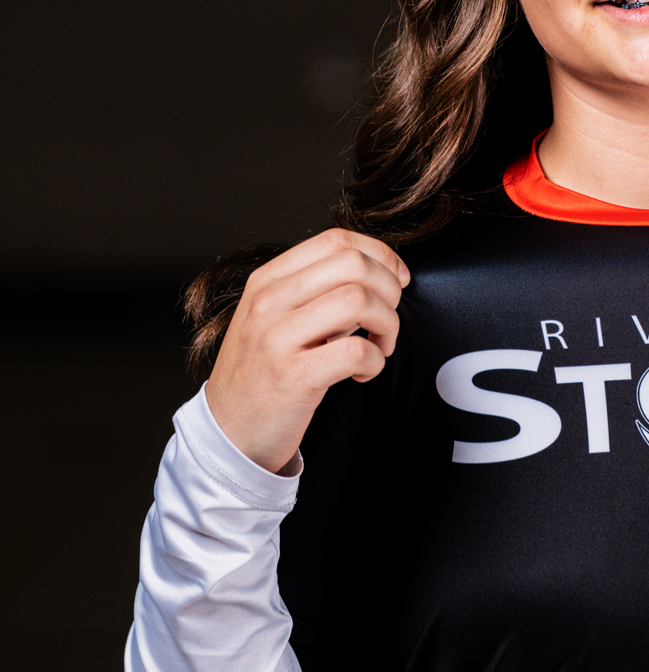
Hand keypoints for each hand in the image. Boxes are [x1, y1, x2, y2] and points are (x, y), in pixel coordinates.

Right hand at [205, 229, 410, 473]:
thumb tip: (377, 276)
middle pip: (353, 265)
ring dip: (387, 324)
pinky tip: (363, 372)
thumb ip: (314, 293)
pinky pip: (357, 350)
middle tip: (387, 319)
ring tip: (379, 346)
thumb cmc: (262, 374)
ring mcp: (276, 338)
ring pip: (358, 301)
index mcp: (266, 281)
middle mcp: (268, 302)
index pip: (335, 240)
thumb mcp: (274, 319)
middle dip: (389, 290)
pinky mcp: (293, 376)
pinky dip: (375, 361)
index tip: (396, 280)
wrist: (229, 431)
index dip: (380, 256)